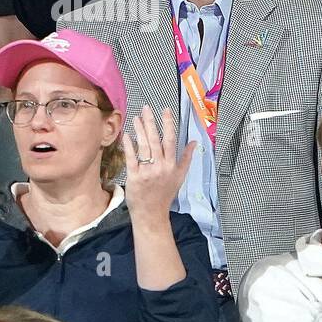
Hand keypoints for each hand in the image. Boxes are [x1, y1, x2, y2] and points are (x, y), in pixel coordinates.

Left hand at [122, 105, 195, 229]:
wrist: (152, 213)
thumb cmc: (165, 195)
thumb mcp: (180, 177)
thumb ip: (187, 158)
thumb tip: (194, 142)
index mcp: (172, 165)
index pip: (171, 140)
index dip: (168, 124)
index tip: (165, 110)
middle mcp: (161, 167)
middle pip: (156, 140)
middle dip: (151, 122)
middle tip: (146, 108)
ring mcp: (147, 171)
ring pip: (144, 146)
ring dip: (140, 130)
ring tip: (136, 117)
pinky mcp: (134, 177)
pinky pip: (132, 158)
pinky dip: (129, 146)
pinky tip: (127, 134)